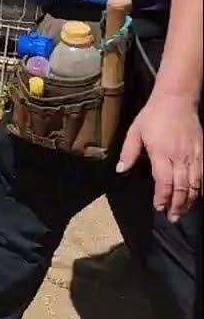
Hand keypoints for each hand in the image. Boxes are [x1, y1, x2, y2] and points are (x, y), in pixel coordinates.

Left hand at [117, 90, 203, 222]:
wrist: (176, 101)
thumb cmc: (153, 116)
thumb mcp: (135, 131)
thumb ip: (128, 152)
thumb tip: (121, 170)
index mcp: (161, 153)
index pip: (164, 182)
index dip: (162, 198)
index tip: (158, 208)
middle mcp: (179, 157)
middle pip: (181, 187)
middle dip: (177, 205)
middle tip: (172, 218)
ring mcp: (193, 155)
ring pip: (195, 184)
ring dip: (190, 200)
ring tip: (183, 211)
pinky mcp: (202, 152)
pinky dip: (201, 188)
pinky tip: (197, 196)